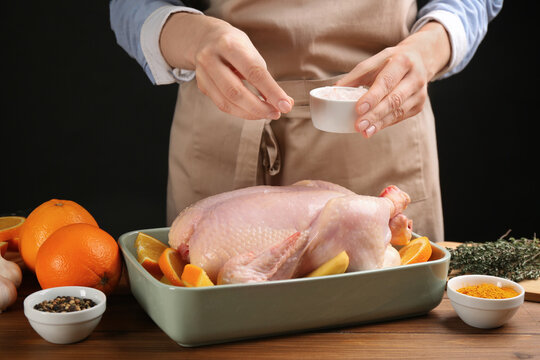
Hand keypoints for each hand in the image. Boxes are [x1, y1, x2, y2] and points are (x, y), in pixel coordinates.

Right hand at [160, 13, 292, 119]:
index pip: (253, 72)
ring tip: (267, 113)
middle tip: (276, 113)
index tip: (285, 105)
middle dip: (259, 108)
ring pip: (227, 102)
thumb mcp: (251, 54)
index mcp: (228, 44)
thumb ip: (266, 78)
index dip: (271, 92)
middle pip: (236, 92)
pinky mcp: (202, 86)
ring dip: (251, 113)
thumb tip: (284, 103)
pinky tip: (252, 111)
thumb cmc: (235, 46)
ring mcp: (203, 73)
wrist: (206, 38)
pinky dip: (241, 112)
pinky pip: (222, 105)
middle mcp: (211, 58)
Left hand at [336, 22, 450, 137]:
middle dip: (375, 114)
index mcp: (402, 62)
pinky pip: (400, 117)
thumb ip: (356, 76)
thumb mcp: (375, 61)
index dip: (372, 96)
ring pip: (398, 111)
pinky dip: (385, 124)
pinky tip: (373, 129)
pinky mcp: (419, 105)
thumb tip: (334, 90)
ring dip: (380, 123)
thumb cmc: (392, 61)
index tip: (358, 108)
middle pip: (394, 99)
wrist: (421, 59)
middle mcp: (414, 77)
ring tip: (364, 131)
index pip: (386, 82)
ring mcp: (419, 93)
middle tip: (359, 125)